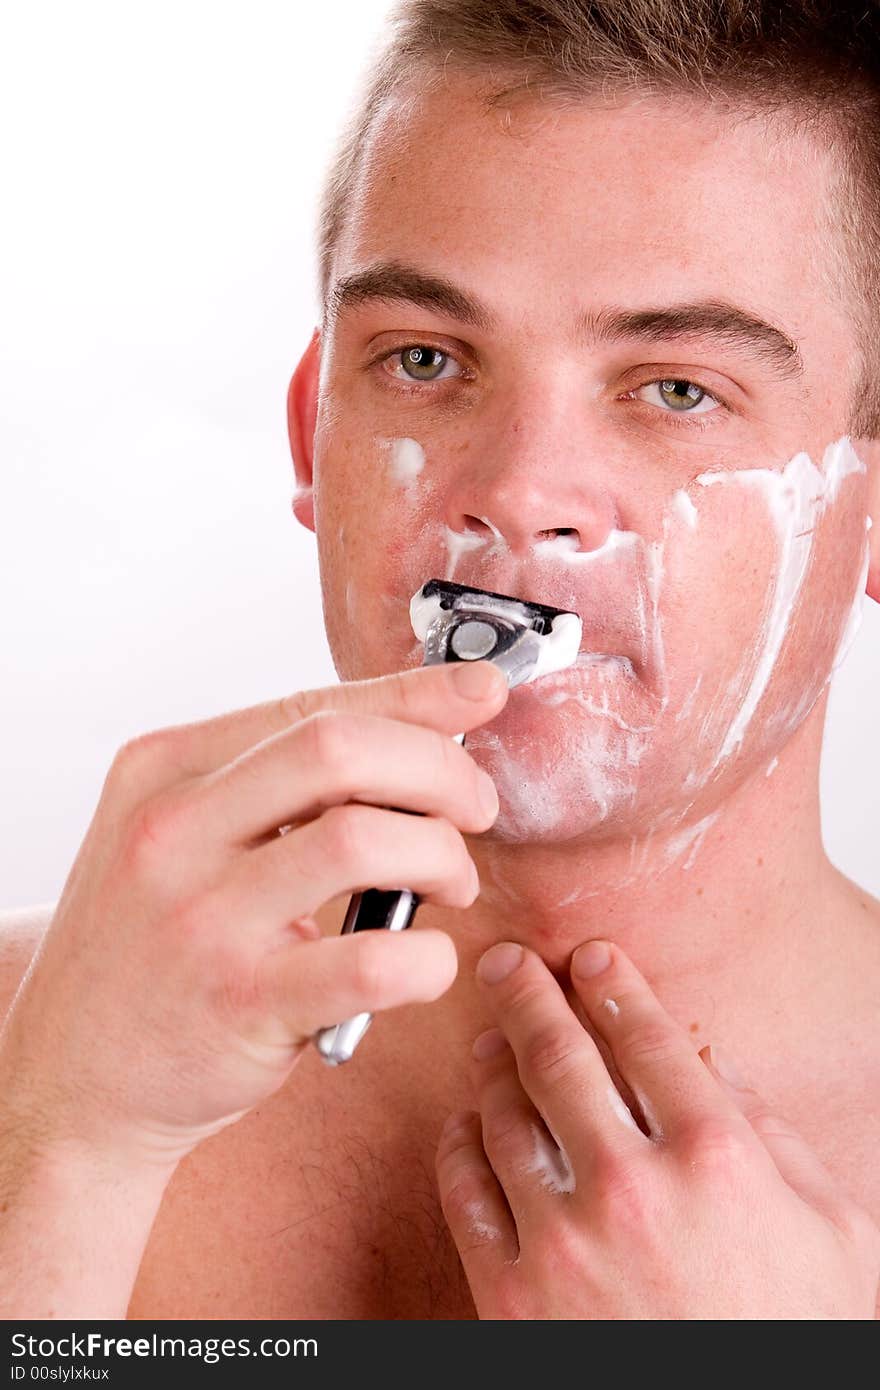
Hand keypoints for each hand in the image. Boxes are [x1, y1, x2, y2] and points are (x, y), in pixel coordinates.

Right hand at [0, 660, 507, 1171]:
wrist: (72, 1079)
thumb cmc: (149, 948)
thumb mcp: (178, 839)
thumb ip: (271, 785)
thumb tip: (410, 730)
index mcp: (162, 772)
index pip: (310, 706)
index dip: (414, 695)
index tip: (480, 694)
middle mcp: (172, 833)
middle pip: (341, 750)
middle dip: (439, 768)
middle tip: (476, 807)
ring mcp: (202, 919)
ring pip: (364, 841)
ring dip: (442, 856)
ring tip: (452, 883)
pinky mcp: (240, 1005)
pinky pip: (371, 962)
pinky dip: (428, 958)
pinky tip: (426, 963)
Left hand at [436, 940, 879, 1318]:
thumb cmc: (793, 1339)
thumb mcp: (837, 1235)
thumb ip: (779, 1141)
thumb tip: (718, 1072)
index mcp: (717, 1159)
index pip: (648, 1038)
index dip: (615, 983)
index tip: (592, 958)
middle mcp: (634, 1187)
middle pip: (560, 1056)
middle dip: (529, 995)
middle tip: (509, 963)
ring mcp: (565, 1242)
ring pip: (504, 1116)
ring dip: (490, 1064)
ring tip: (487, 1038)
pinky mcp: (511, 1297)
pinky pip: (465, 1194)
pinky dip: (459, 1146)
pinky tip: (465, 1124)